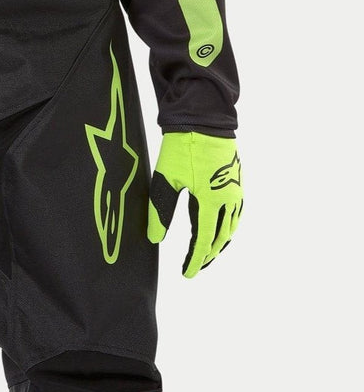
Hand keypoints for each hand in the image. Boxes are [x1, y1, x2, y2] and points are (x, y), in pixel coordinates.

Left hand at [147, 132, 243, 277]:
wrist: (204, 118)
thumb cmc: (182, 148)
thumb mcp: (166, 180)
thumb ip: (160, 212)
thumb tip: (155, 239)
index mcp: (212, 201)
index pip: (204, 240)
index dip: (196, 260)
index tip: (188, 274)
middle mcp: (229, 198)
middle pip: (221, 237)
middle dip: (208, 255)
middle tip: (195, 267)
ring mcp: (235, 190)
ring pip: (232, 226)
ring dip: (220, 243)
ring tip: (208, 254)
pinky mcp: (236, 181)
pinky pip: (236, 213)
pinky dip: (228, 227)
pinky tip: (219, 229)